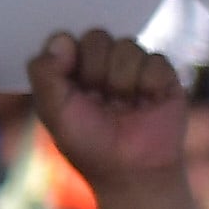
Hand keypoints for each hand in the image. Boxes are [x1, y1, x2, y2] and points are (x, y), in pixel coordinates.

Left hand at [30, 30, 184, 188]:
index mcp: (72, 69)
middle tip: (102, 100)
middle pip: (97, 36)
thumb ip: (44, 72)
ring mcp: (134, 68)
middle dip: (97, 71)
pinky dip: (150, 84)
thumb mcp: (53, 111)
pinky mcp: (164, 77)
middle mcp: (103, 64)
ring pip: (128, 45)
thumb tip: (62, 39)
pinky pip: (156, 60)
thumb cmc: (90, 145)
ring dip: (124, 81)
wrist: (133, 172)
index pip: (66, 38)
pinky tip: (148, 103)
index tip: (73, 87)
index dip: (69, 59)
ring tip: (126, 106)